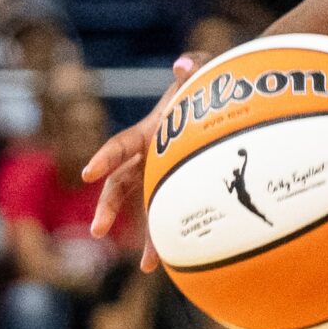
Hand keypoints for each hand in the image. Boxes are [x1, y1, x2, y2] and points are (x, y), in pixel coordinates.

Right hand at [83, 53, 196, 271]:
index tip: (89, 173)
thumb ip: (197, 67)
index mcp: (151, 131)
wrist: (237, 100)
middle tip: (98, 230)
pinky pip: (177, 214)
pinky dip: (178, 235)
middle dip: (108, 207)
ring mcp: (167, 175)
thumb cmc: (217, 84)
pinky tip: (184, 261)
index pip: (122, 144)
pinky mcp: (188, 188)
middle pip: (122, 184)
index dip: (106, 157)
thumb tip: (183, 63)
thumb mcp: (208, 73)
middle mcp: (152, 156)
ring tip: (149, 266)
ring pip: (150, 208)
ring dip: (148, 236)